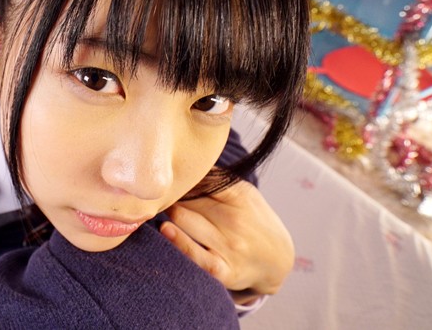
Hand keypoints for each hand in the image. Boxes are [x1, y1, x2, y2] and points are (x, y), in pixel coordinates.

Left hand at [160, 179, 293, 304]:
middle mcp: (234, 220)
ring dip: (167, 212)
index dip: (181, 176)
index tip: (168, 176)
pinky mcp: (222, 271)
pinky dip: (178, 241)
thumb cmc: (252, 220)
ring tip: (154, 208)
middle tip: (154, 193)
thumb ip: (216, 178)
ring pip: (183, 219)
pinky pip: (194, 254)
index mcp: (239, 195)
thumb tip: (184, 160)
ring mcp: (229, 246)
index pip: (200, 178)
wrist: (277, 260)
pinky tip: (165, 230)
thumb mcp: (243, 193)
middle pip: (186, 198)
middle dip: (169, 194)